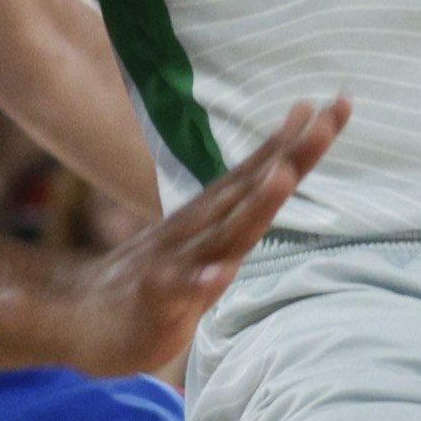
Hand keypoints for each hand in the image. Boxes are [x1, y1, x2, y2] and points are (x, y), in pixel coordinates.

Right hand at [49, 98, 347, 374]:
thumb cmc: (156, 277)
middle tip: (326, 117)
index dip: (300, 140)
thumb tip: (282, 164)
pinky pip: (180, 291)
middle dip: (291, 155)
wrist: (81, 316)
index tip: (339, 103)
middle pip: (252, 189)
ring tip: (283, 177)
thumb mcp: (206, 235)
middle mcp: (198, 228)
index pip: (263, 170)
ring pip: (221, 232)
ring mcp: (176, 262)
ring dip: (253, 204)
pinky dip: (201, 280)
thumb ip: (242, 204)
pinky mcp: (156, 301)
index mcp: (214, 214)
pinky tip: (220, 272)